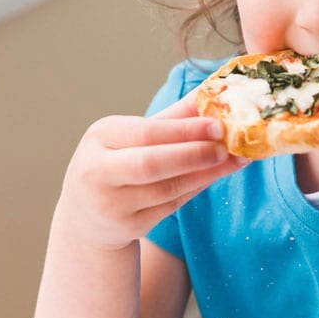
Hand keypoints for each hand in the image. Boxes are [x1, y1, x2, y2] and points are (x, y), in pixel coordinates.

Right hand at [57, 89, 245, 250]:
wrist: (86, 216)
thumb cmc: (117, 163)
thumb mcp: (133, 136)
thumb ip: (174, 118)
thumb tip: (213, 92)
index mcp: (100, 136)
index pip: (147, 133)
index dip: (185, 130)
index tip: (218, 125)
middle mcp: (98, 170)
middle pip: (151, 164)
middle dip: (194, 155)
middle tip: (227, 147)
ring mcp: (111, 203)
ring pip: (166, 189)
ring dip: (204, 174)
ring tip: (232, 160)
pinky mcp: (128, 226)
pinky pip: (171, 206)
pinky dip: (196, 189)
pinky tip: (215, 176)